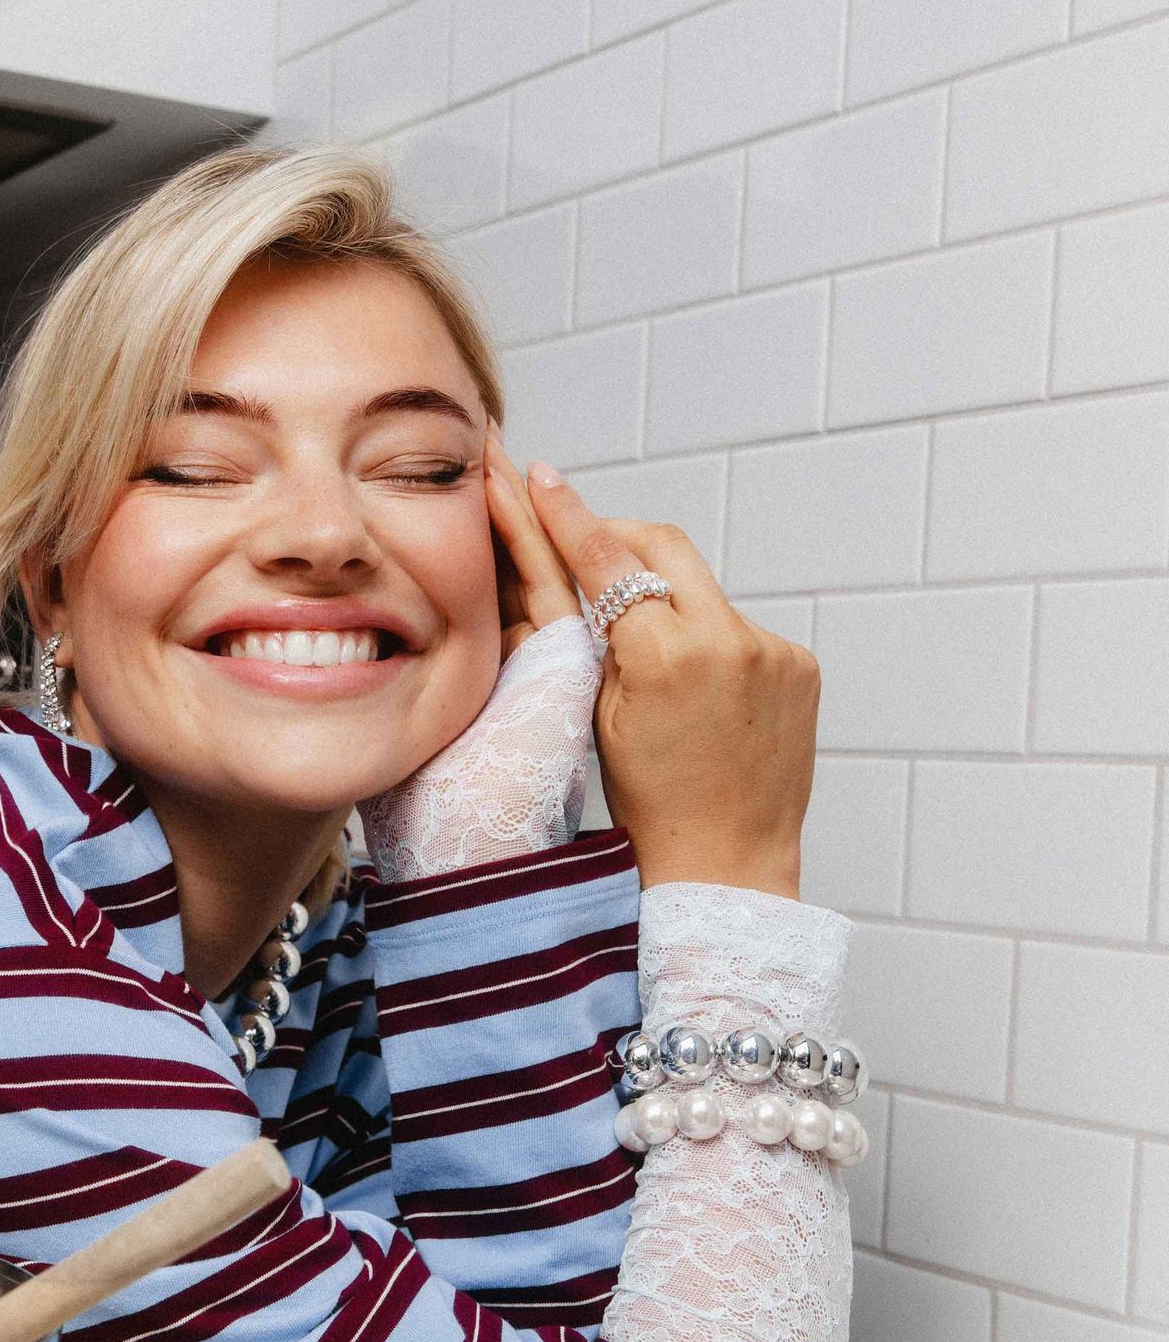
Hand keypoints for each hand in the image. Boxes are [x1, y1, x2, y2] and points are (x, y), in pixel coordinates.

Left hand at [359, 436, 601, 880]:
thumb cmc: (405, 795)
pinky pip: (549, 573)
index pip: (479, 577)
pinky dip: (527, 521)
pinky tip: (501, 474)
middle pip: (509, 558)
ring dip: (511, 495)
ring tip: (487, 435)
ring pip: (536, 556)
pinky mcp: (565, 660)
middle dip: (489, 497)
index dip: (459, 523)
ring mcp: (552, 658)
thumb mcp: (385, 703)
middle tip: (471, 433)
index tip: (431, 472)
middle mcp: (524, 658)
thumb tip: (299, 605)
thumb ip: (376, 659)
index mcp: (488, 668)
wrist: (449, 850)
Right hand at [509, 459, 817, 899]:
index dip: (568, 515)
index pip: (606, 560)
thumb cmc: (651, 806)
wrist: (728, 865)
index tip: (541, 476)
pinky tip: (696, 693)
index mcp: (666, 656)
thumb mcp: (597, 717)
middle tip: (587, 547)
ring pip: (700, 590)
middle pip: (662, 546)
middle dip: (620, 538)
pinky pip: (738, 628)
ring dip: (667, 603)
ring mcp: (772, 650)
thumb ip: (594, 636)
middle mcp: (728, 640)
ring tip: (647, 661)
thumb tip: (578, 570)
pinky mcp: (799, 664)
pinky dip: (708, 642)